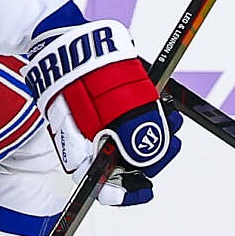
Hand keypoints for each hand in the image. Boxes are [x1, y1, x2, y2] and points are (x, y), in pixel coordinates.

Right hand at [25, 21, 179, 206]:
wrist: (61, 41)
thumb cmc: (77, 72)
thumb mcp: (108, 104)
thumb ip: (131, 133)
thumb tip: (148, 160)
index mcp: (79, 152)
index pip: (104, 189)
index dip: (127, 194)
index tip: (147, 188)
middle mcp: (89, 143)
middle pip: (125, 165)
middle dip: (153, 155)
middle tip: (173, 141)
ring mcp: (97, 126)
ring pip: (132, 142)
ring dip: (157, 133)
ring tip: (173, 116)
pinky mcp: (107, 109)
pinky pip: (132, 121)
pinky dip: (149, 117)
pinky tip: (163, 105)